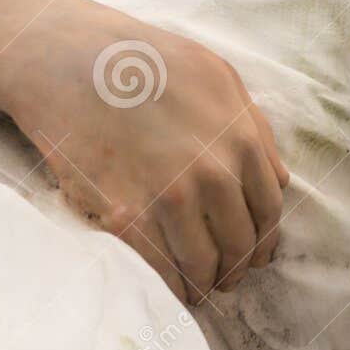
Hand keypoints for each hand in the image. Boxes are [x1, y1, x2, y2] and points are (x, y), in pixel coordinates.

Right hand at [0, 0, 289, 306]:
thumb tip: (279, 180)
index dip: (262, 240)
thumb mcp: (217, 77)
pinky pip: (160, 271)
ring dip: (203, 284)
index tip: (252, 255)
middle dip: (235, 268)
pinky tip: (166, 286)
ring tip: (196, 288)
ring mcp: (169, 198)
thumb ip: (254, 128)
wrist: (69, 60)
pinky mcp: (125, 216)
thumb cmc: (144, 62)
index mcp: (240, 140)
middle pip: (239, 244)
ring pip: (203, 265)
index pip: (268, 211)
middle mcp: (213, 174)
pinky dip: (168, 287)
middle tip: (225, 279)